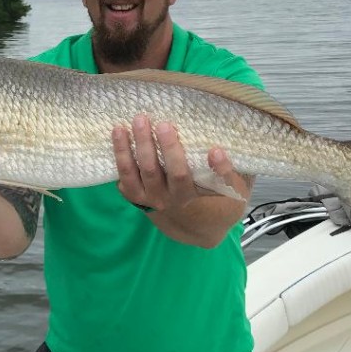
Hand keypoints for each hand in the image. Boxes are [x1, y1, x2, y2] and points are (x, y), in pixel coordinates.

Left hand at [112, 115, 246, 211]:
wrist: (195, 228)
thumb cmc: (217, 203)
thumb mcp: (232, 194)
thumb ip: (228, 175)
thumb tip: (218, 151)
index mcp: (189, 198)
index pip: (186, 178)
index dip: (198, 164)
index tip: (213, 150)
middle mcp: (166, 199)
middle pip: (156, 171)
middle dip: (157, 146)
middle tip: (160, 123)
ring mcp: (148, 198)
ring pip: (134, 172)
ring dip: (128, 148)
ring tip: (128, 124)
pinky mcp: (134, 195)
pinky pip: (123, 176)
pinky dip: (119, 156)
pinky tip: (118, 133)